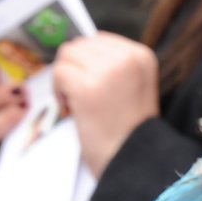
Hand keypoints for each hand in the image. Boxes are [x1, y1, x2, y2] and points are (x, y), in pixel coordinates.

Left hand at [52, 33, 159, 177]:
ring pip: (67, 55)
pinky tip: (72, 107)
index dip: (89, 61)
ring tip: (78, 100)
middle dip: (76, 67)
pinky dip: (59, 91)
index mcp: (142, 55)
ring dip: (65, 77)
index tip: (96, 85)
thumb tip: (78, 48)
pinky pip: (59, 73)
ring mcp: (108, 71)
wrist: (134, 160)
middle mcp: (128, 58)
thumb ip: (114, 64)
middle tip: (84, 95)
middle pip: (81, 44)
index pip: (99, 39)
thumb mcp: (134, 85)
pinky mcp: (87, 86)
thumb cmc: (130, 128)